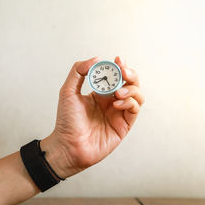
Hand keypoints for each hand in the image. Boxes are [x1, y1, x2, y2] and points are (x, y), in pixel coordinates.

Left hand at [41, 56, 143, 178]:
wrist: (68, 145)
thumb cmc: (66, 122)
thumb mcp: (68, 91)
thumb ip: (78, 72)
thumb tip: (97, 59)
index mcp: (100, 94)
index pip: (116, 76)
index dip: (120, 67)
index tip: (118, 60)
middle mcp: (112, 102)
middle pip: (131, 83)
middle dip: (130, 74)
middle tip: (124, 71)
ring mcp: (119, 114)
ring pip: (137, 95)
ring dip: (131, 89)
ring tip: (118, 92)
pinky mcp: (124, 126)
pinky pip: (134, 109)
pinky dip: (129, 102)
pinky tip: (118, 103)